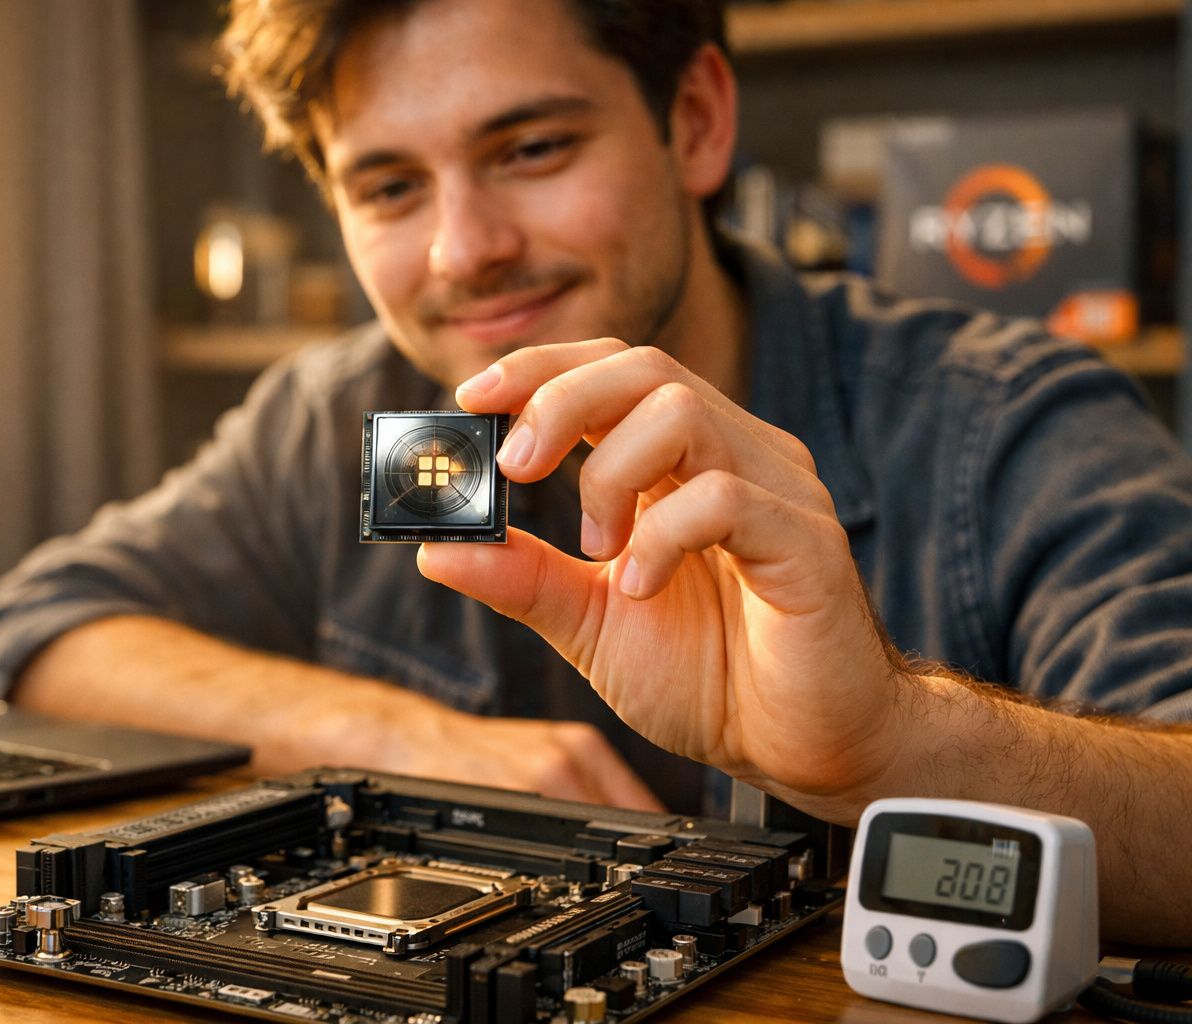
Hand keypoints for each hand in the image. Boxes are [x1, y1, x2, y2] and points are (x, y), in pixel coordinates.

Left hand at [417, 338, 909, 821]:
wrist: (802, 751)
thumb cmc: (715, 678)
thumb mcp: (591, 624)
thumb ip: (523, 579)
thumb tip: (436, 549)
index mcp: (680, 465)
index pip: (613, 370)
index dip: (542, 368)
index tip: (473, 396)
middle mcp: (734, 457)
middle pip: (644, 369)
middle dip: (561, 402)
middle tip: (516, 468)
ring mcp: (776, 491)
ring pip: (682, 413)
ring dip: (611, 474)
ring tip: (598, 550)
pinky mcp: (807, 541)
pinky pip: (729, 496)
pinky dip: (663, 536)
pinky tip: (641, 588)